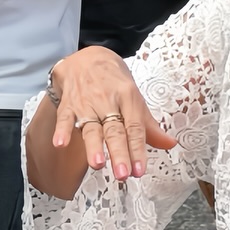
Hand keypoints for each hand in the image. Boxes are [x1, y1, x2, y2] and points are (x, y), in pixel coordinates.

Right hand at [47, 44, 176, 179]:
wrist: (88, 56)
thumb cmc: (114, 81)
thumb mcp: (134, 98)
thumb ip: (148, 125)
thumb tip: (170, 143)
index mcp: (128, 98)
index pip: (135, 127)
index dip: (137, 150)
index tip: (139, 170)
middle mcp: (108, 101)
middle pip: (114, 130)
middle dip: (119, 152)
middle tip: (122, 173)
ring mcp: (87, 102)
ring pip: (90, 126)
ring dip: (93, 145)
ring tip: (97, 163)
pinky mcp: (68, 103)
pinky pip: (64, 117)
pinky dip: (62, 130)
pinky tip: (60, 143)